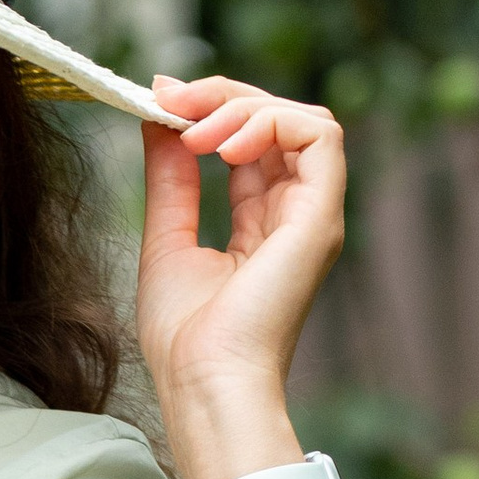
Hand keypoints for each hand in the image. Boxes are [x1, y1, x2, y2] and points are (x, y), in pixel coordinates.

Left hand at [136, 76, 346, 478]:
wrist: (203, 383)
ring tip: (192, 131)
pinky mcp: (320, 218)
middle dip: (222, 96)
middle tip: (169, 98)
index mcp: (264, 223)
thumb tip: (158, 118)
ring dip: (243, 105)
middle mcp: (296, 214)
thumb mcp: (166, 237)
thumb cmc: (186, 336)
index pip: (252, 141)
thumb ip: (169, 178)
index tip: (158, 98)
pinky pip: (320, 136)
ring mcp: (314, 215)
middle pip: (279, 120)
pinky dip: (270, 123)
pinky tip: (221, 147)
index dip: (210, 109)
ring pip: (304, 118)